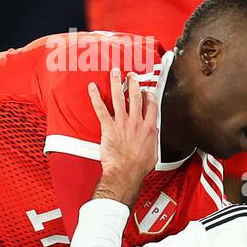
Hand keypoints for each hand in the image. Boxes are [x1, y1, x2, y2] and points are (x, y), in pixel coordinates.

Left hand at [88, 68, 157, 205]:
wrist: (126, 173)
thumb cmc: (138, 167)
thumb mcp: (153, 153)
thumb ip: (153, 140)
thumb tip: (153, 137)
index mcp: (149, 128)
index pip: (151, 104)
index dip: (148, 94)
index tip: (146, 90)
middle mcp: (136, 122)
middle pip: (136, 96)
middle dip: (134, 83)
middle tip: (131, 75)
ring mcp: (122, 123)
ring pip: (119, 97)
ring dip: (117, 83)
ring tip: (115, 73)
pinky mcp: (109, 127)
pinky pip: (101, 109)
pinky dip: (96, 97)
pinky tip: (92, 88)